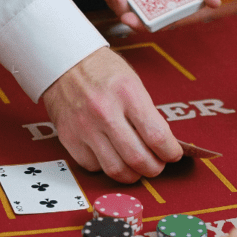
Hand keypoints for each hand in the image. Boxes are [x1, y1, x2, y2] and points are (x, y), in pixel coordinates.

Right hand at [42, 47, 181, 182]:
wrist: (63, 62)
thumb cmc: (101, 70)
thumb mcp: (132, 83)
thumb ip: (147, 113)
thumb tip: (163, 144)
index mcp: (127, 93)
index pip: (157, 136)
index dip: (170, 152)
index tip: (172, 154)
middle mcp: (104, 112)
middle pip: (138, 159)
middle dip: (154, 168)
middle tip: (157, 164)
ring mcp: (85, 128)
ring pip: (116, 170)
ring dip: (132, 174)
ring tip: (137, 167)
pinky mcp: (69, 139)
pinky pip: (94, 166)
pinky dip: (107, 166)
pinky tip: (112, 156)